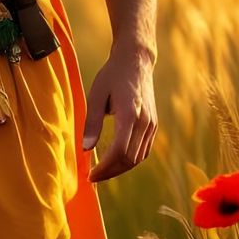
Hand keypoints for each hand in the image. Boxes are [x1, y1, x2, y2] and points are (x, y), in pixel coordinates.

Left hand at [81, 47, 156, 182]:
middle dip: (110, 172)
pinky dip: (130, 160)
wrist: (136, 60)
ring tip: (103, 172)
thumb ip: (92, 123)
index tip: (90, 174)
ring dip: (120, 169)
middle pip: (130, 159)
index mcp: (129, 114)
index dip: (104, 167)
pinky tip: (116, 161)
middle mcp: (144, 122)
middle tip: (93, 177)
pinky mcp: (153, 124)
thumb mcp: (96, 95)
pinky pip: (144, 150)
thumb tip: (85, 148)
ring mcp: (151, 124)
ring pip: (138, 158)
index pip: (119, 151)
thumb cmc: (113, 75)